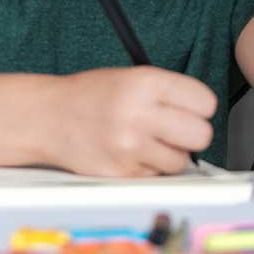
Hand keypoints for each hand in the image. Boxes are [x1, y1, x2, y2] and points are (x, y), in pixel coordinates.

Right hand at [46, 67, 216, 176]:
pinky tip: (132, 152)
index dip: (201, 107)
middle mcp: (139, 114)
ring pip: (181, 161)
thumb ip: (168, 93)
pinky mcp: (122, 173)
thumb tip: (205, 114)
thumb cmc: (92, 95)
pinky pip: (156, 175)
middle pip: (201, 135)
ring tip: (151, 140)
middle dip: (194, 133)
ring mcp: (130, 147)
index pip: (205, 101)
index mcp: (146, 83)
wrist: (48, 118)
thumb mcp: (131, 78)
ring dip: (171, 154)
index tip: (194, 108)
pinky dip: (150, 167)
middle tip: (180, 129)